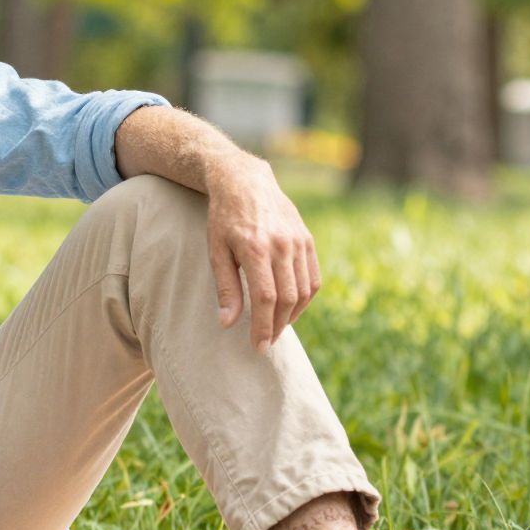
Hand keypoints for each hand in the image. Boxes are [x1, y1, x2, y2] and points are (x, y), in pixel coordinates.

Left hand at [205, 155, 320, 352]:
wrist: (245, 182)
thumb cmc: (223, 219)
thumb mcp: (215, 250)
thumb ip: (225, 287)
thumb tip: (227, 323)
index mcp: (255, 248)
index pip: (264, 298)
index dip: (262, 326)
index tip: (257, 346)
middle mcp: (281, 245)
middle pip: (286, 298)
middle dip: (276, 326)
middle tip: (266, 343)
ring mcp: (298, 242)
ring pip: (304, 291)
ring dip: (292, 316)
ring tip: (275, 328)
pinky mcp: (308, 240)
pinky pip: (313, 278)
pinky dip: (304, 299)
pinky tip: (290, 309)